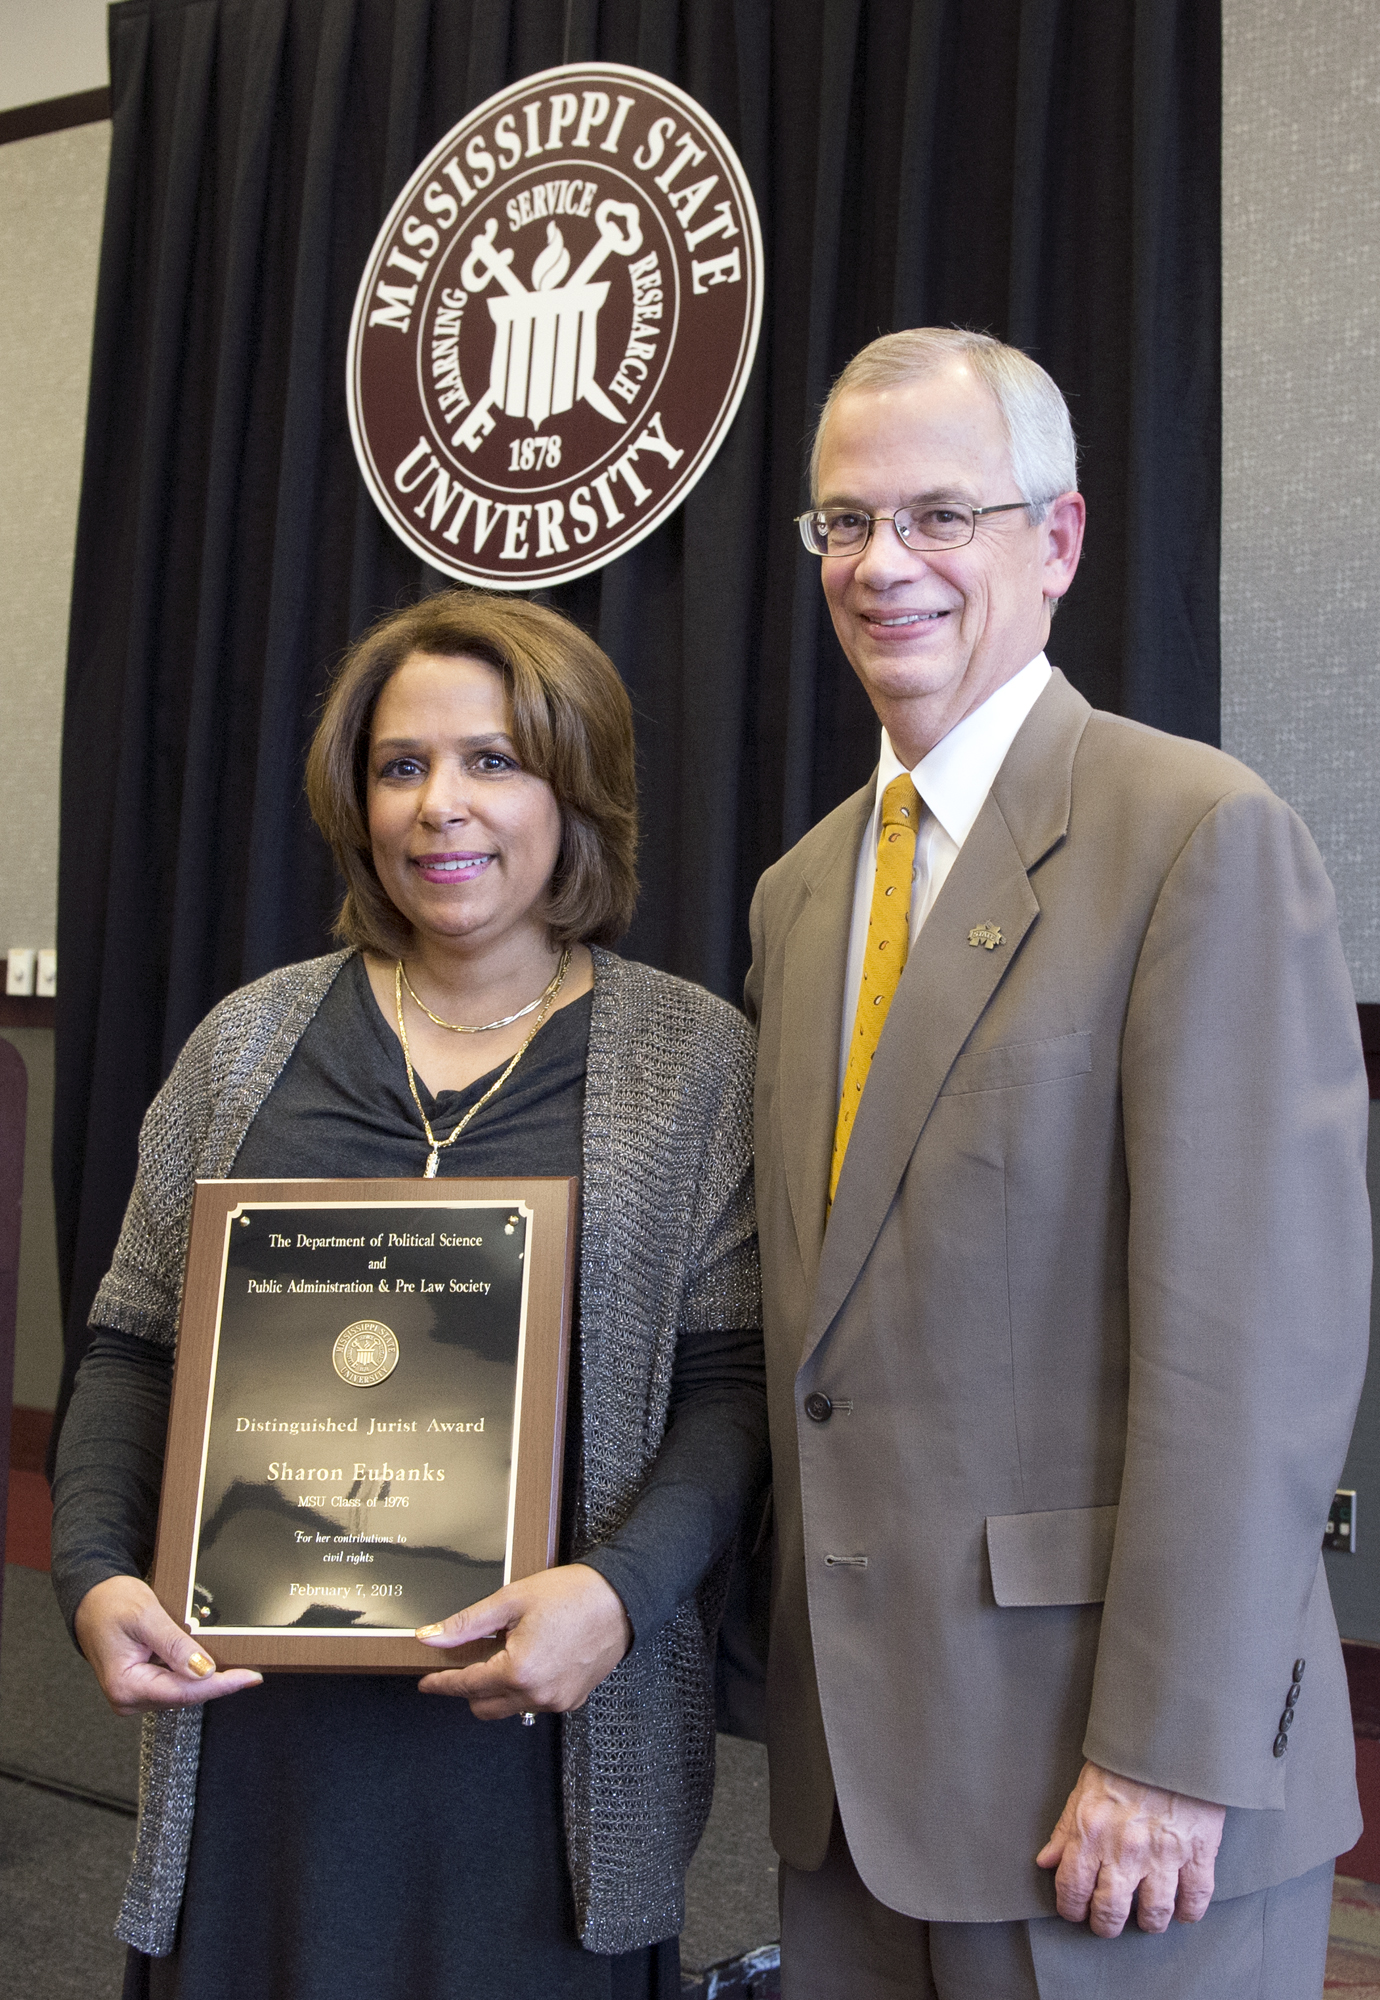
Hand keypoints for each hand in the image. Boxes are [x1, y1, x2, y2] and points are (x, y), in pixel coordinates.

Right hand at [74, 1575, 263, 1715]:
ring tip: (235, 1666)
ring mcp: (135, 1695)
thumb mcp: (146, 1616)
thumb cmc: (110, 1603)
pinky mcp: (142, 1687)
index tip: (249, 1677)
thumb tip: (202, 1669)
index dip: (220, 1685)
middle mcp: (128, 1698)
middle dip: (217, 1683)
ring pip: (182, 1693)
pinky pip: (175, 1686)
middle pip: (184, 1696)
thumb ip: (174, 1645)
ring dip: (207, 1680)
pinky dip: (194, 1676)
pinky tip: (210, 1665)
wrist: (92, 1599)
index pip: (182, 1692)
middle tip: (250, 1670)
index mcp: (125, 1686)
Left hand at [415, 1563, 632, 1718]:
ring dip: (499, 1688)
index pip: (466, 1685)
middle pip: (483, 1706)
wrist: (621, 1600)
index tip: (427, 1683)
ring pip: (509, 1707)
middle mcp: (537, 1694)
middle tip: (470, 1659)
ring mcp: (557, 1701)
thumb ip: (467, 1623)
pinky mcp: (572, 1700)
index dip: (441, 1683)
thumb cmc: (573, 1595)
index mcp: (518, 1670)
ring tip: (509, 1651)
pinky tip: (533, 1659)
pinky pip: (536, 1703)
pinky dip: (525, 1688)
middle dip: (469, 1687)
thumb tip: (432, 1636)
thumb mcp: (512, 1600)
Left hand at [1036, 1760, 1225, 1935]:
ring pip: (1154, 1914)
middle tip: (1108, 1921)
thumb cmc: (1124, 1762)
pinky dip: (1188, 1912)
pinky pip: (1195, 1900)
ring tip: (1145, 1916)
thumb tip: (1045, 1862)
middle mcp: (1125, 1851)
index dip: (1071, 1909)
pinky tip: (1181, 1908)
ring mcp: (1163, 1855)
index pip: (1071, 1890)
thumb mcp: (1084, 1789)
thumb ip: (1065, 1831)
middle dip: (1106, 1924)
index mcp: (1091, 1833)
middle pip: (1111, 1912)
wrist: (1170, 1738)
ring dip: (1148, 1922)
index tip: (1075, 1911)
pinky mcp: (1198, 1853)